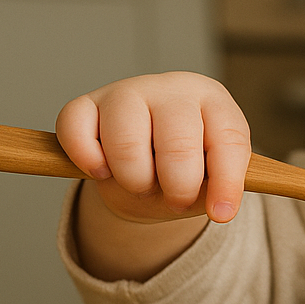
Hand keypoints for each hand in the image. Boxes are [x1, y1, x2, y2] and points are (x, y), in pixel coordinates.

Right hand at [57, 71, 251, 225]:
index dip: (226, 182)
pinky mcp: (85, 103)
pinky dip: (89, 161)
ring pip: (126, 144)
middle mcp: (172, 89)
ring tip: (142, 183)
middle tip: (175, 199)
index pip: (227, 140)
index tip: (221, 214)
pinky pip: (77, 132)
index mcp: (214, 102)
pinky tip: (103, 170)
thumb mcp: (209, 179)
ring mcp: (126, 91)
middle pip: (177, 144)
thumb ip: (214, 190)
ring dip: (134, 181)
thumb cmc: (185, 165)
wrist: (145, 156)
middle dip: (177, 187)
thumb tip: (220, 208)